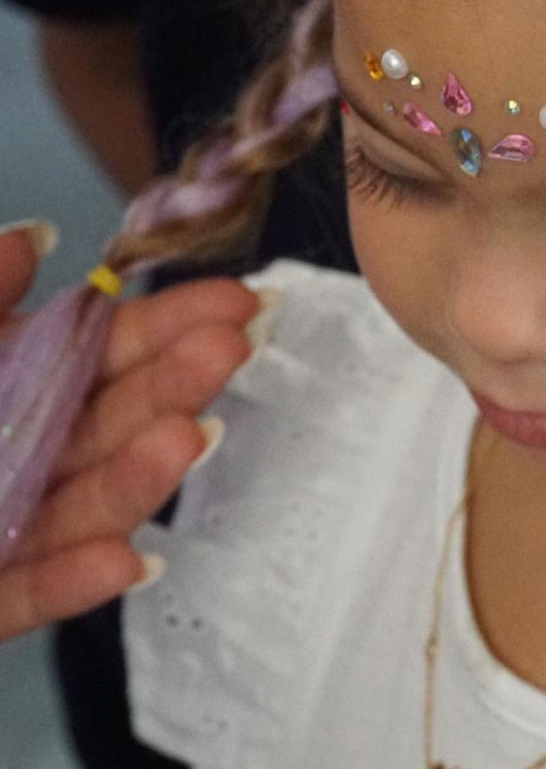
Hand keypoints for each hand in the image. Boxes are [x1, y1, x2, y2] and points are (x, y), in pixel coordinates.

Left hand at [0, 221, 259, 640]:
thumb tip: (43, 236)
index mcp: (4, 378)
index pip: (100, 346)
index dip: (168, 321)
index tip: (239, 299)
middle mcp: (13, 448)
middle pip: (105, 420)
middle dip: (171, 383)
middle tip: (232, 346)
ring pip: (78, 506)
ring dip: (138, 478)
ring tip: (188, 437)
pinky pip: (26, 594)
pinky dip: (74, 581)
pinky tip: (129, 562)